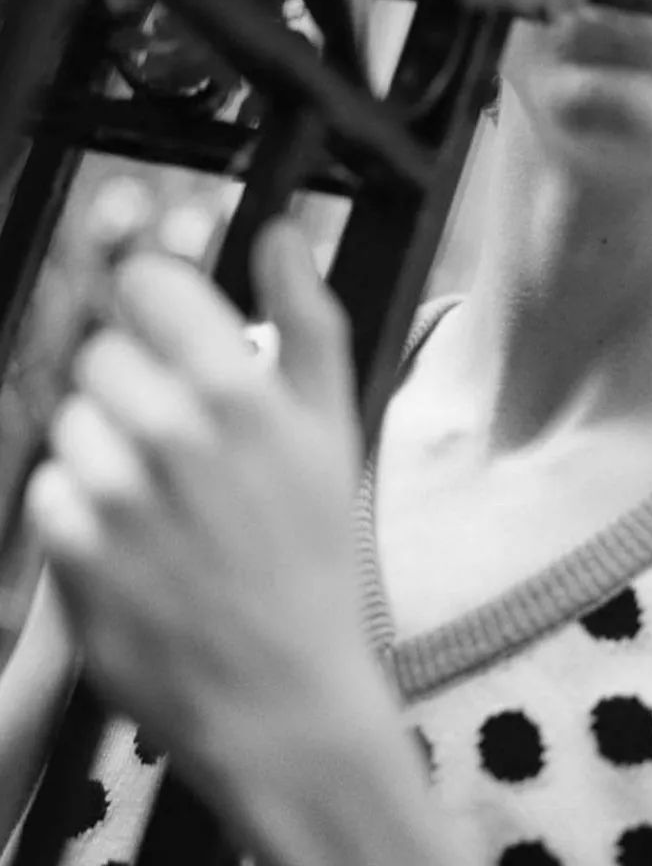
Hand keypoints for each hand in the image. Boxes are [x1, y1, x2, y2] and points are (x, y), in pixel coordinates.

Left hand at [27, 218, 367, 790]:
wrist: (282, 690)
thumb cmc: (315, 553)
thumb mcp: (334, 427)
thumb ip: (307, 317)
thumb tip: (284, 230)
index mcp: (235, 388)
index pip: (145, 284)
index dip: (158, 304)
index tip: (172, 333)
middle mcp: (168, 429)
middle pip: (100, 350)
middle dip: (137, 382)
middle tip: (182, 438)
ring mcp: (113, 493)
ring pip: (71, 417)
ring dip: (108, 446)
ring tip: (161, 496)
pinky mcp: (70, 551)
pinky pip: (48, 485)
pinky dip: (80, 506)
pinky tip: (132, 537)